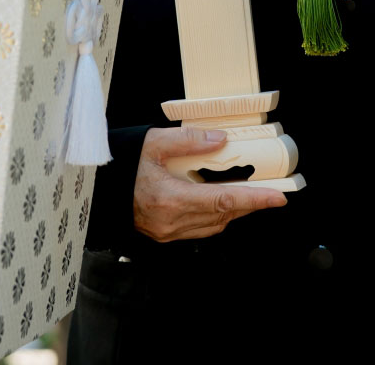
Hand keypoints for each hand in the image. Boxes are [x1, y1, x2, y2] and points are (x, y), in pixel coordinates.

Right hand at [134, 126, 286, 241]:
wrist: (96, 188)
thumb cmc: (122, 165)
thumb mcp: (153, 143)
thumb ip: (189, 141)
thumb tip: (220, 140)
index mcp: (170, 198)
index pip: (223, 200)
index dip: (254, 199)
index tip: (278, 198)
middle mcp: (172, 221)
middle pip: (223, 215)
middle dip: (249, 204)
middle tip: (270, 192)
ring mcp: (168, 232)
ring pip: (214, 225)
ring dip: (232, 210)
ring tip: (246, 193)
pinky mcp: (164, 234)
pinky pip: (200, 228)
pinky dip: (214, 215)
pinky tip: (218, 200)